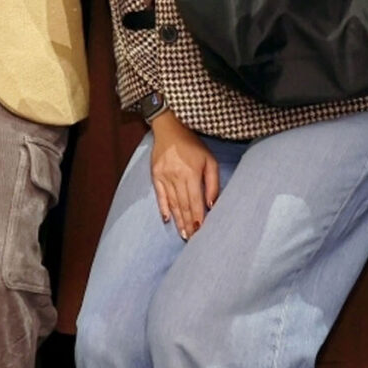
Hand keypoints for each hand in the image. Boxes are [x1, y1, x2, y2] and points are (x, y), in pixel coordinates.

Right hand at [148, 110, 219, 235]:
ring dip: (178, 220)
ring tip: (183, 234)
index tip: (201, 231)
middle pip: (183, 205)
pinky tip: (167, 219)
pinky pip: (160, 195)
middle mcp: (176, 177)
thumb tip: (212, 204)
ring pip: (172, 203)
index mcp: (191, 173)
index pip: (195, 201)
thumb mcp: (209, 160)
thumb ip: (212, 183)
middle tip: (192, 239)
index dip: (198, 217)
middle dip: (188, 223)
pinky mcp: (155, 175)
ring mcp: (164, 176)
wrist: (170, 129)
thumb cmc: (193, 145)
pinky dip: (163, 208)